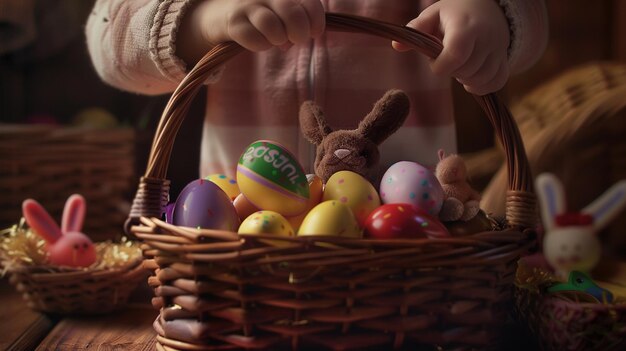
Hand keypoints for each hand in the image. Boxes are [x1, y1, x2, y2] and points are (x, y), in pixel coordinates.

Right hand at [196, 0, 324, 50]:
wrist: (223, 15)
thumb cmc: (263, 15)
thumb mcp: (283, 12)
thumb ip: (297, 22)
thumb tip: (294, 41)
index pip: (309, 2)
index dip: (316, 22)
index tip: (313, 31)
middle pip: (292, 14)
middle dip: (299, 33)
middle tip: (295, 39)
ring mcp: (247, 5)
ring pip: (271, 26)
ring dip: (279, 39)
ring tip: (275, 39)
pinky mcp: (233, 22)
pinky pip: (255, 40)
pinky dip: (262, 46)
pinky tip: (259, 42)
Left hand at [393, 0, 509, 94]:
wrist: (488, 8)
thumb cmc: (454, 14)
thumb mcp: (433, 15)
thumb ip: (416, 30)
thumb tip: (396, 46)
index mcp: (465, 26)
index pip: (456, 54)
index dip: (441, 66)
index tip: (434, 62)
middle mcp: (486, 38)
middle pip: (467, 70)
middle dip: (452, 71)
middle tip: (447, 60)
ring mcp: (498, 50)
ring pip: (481, 79)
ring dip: (465, 80)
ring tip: (459, 66)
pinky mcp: (504, 60)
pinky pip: (496, 82)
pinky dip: (483, 86)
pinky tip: (472, 79)